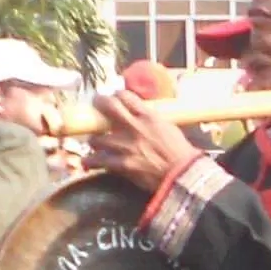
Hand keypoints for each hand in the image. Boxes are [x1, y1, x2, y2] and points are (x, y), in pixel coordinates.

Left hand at [86, 88, 200, 190]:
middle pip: (108, 107)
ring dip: (95, 140)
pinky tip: (88, 162)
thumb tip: (143, 117)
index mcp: (148, 117)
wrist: (182, 174)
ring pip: (97, 138)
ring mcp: (125, 146)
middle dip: (99, 104)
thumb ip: (153, 121)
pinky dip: (91, 161)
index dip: (117, 95)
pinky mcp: (121, 164)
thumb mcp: (169, 128)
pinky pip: (98, 161)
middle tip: (96, 105)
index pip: (126, 97)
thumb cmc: (180, 152)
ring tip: (95, 142)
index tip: (114, 97)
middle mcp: (134, 127)